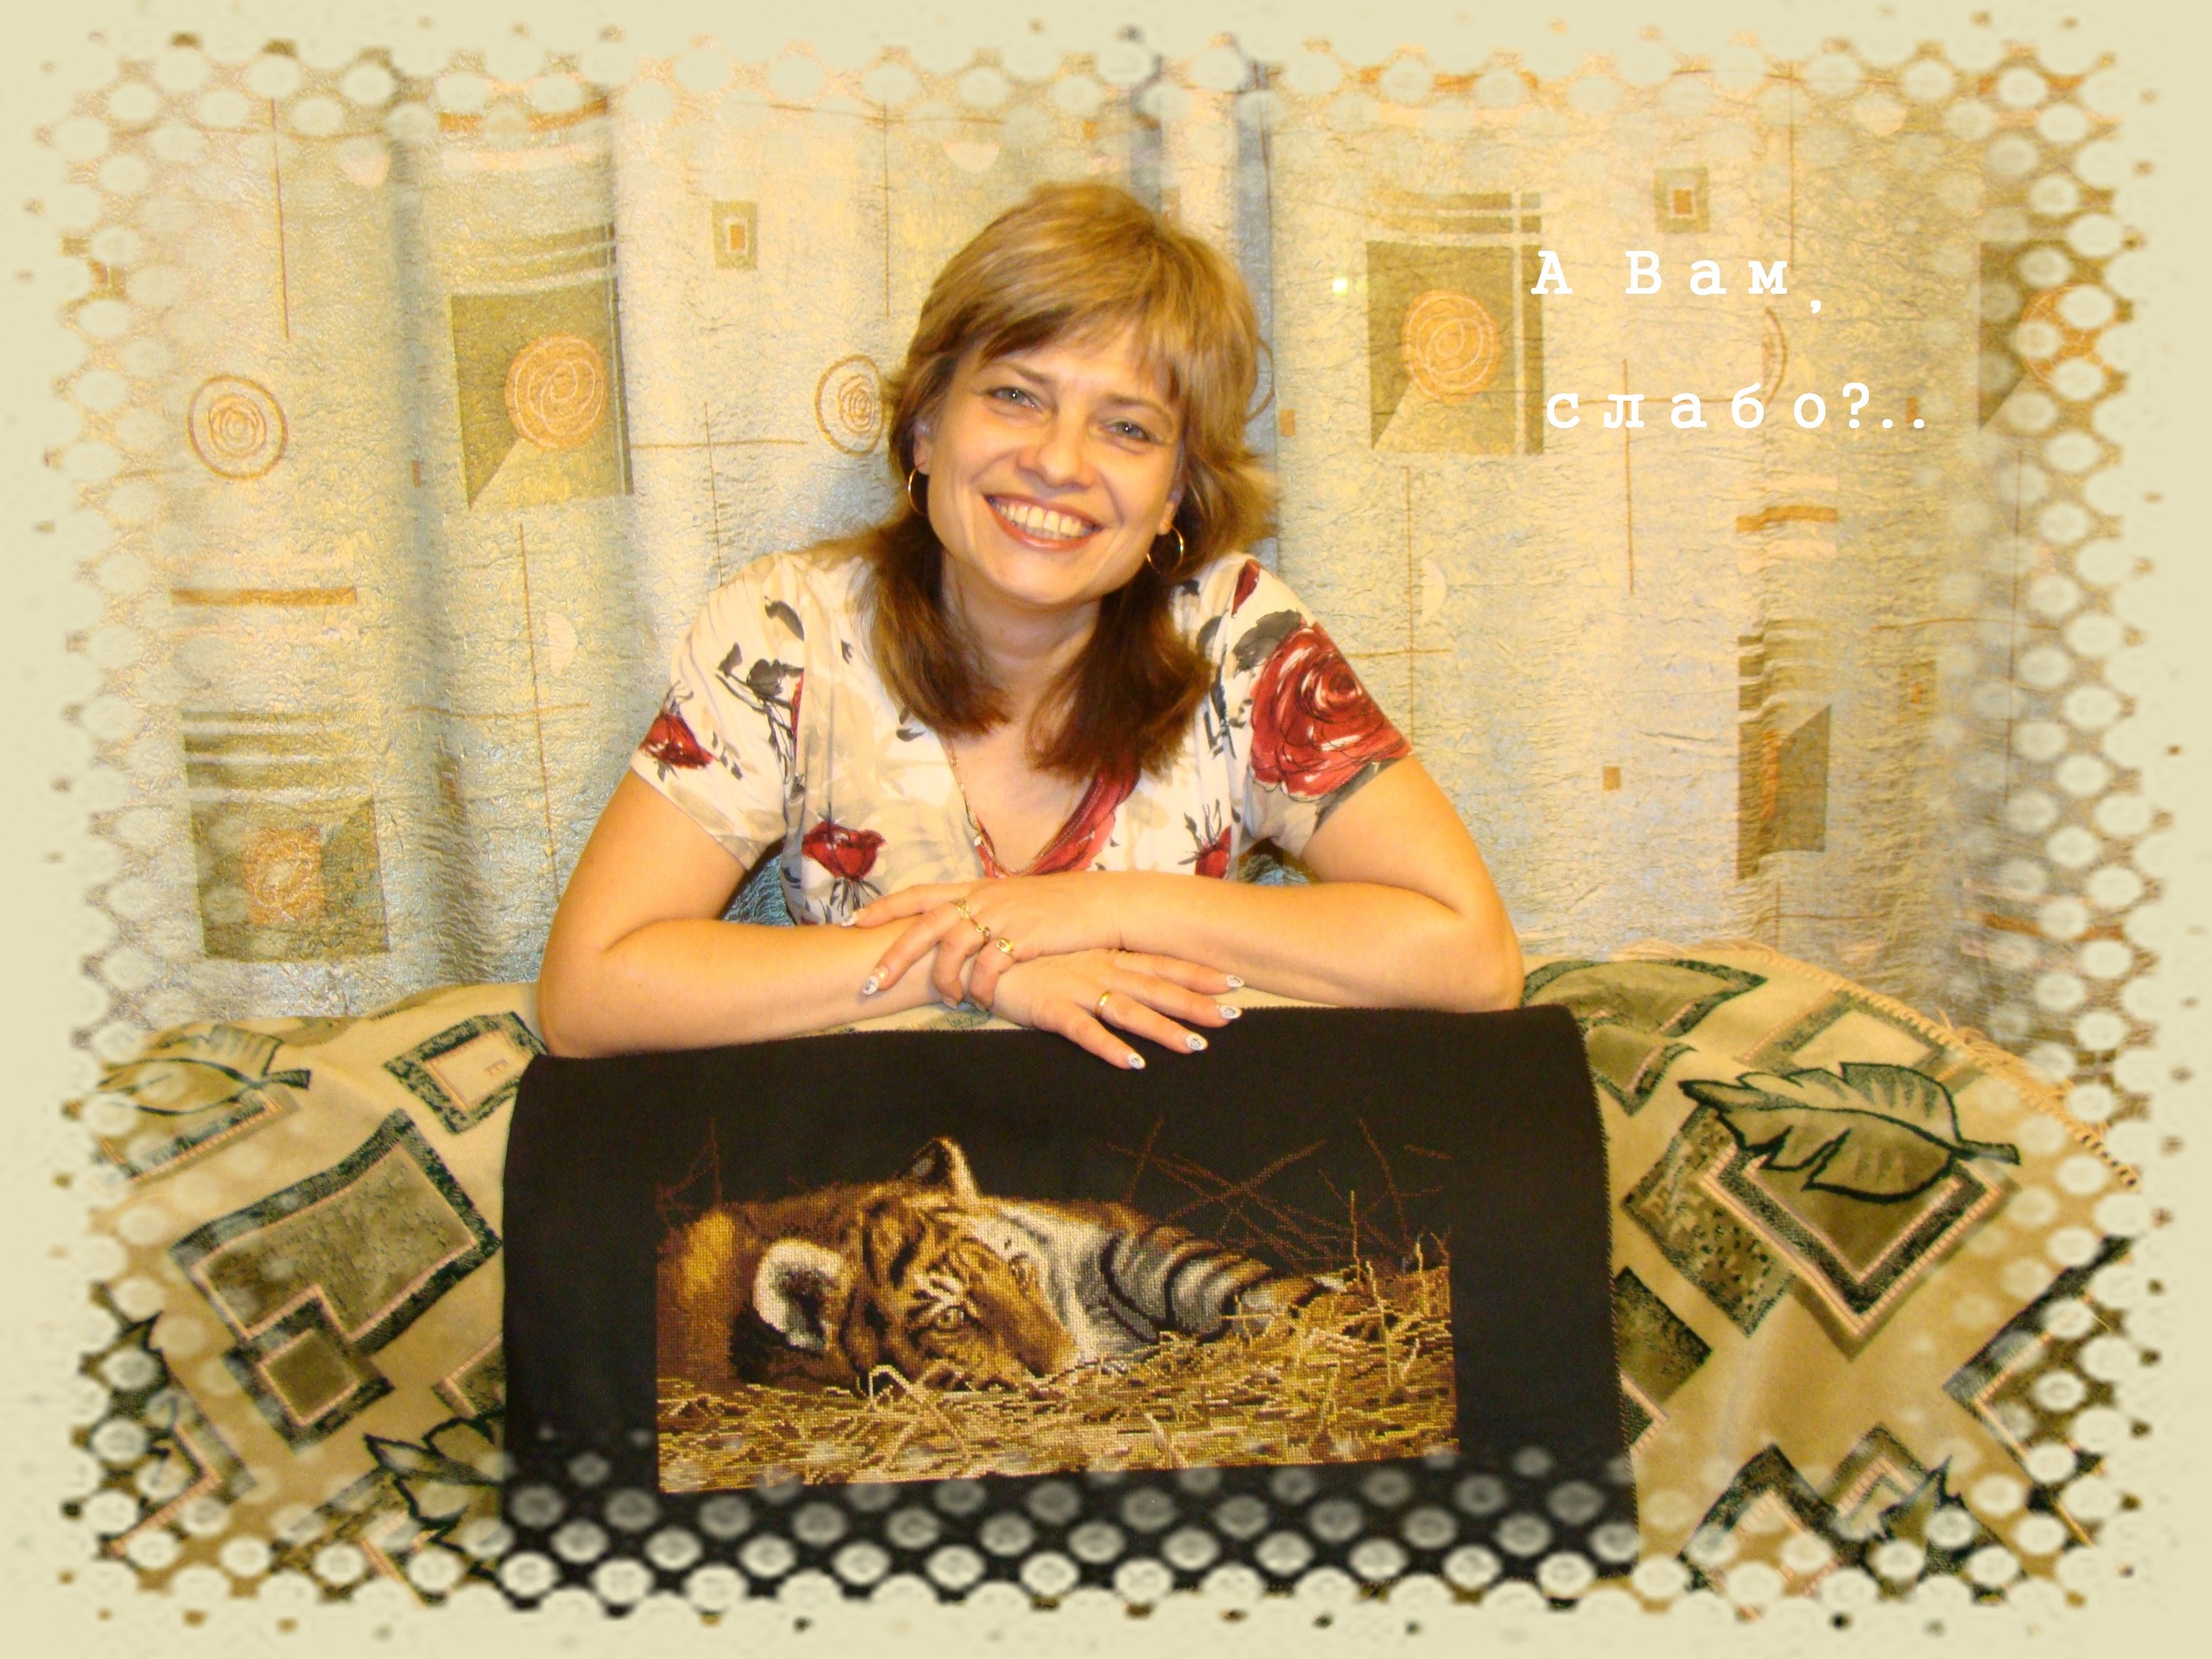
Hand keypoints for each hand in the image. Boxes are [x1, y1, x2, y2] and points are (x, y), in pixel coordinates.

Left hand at [853, 875, 1127, 1008]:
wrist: (1101, 904)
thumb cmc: (1059, 907)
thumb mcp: (1014, 901)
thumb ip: (984, 911)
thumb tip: (960, 927)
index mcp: (977, 888)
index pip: (920, 893)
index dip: (886, 907)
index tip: (855, 922)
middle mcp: (983, 898)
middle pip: (924, 924)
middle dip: (894, 955)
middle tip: (871, 981)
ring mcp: (1002, 916)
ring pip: (952, 949)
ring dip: (943, 980)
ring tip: (946, 1000)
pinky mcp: (1022, 939)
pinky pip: (987, 969)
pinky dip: (979, 989)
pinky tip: (982, 1001)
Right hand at [983, 948, 1242, 1068]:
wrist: (969, 946)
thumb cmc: (1019, 952)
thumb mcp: (1065, 952)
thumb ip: (1095, 963)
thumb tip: (1124, 974)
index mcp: (1103, 955)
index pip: (1159, 963)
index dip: (1196, 973)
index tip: (1232, 982)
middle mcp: (1096, 968)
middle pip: (1155, 987)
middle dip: (1196, 1001)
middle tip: (1234, 1015)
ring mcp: (1074, 986)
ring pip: (1128, 1010)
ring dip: (1163, 1029)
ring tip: (1197, 1046)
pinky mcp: (1048, 1006)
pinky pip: (1084, 1031)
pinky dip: (1109, 1047)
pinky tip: (1133, 1063)